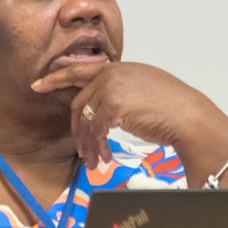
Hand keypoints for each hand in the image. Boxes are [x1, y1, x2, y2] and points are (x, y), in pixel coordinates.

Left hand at [32, 62, 227, 169]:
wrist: (190, 117)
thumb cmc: (173, 109)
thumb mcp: (143, 90)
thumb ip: (120, 92)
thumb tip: (101, 110)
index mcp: (119, 67)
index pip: (80, 70)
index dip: (56, 78)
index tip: (38, 85)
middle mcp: (112, 73)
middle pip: (79, 101)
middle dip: (77, 129)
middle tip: (80, 149)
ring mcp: (112, 87)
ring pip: (84, 119)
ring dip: (87, 144)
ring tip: (94, 160)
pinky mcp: (113, 105)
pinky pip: (94, 130)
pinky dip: (97, 147)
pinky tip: (105, 158)